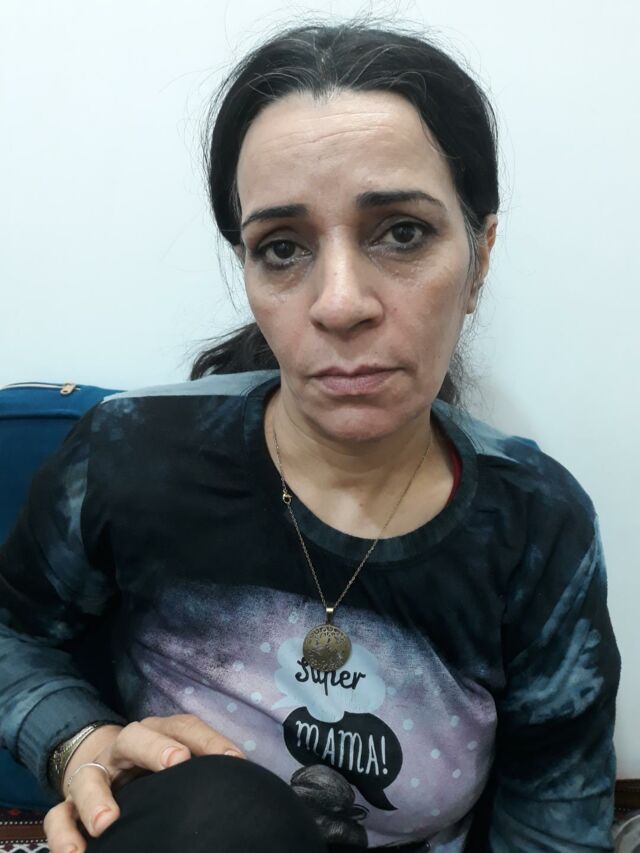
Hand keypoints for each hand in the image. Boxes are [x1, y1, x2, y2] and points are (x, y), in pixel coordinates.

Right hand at [43, 714, 245, 852]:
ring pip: (90, 777)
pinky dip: (63, 834)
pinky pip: (58, 815)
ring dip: (97, 799)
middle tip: (176, 762)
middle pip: (135, 737)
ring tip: (106, 824)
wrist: (99, 761)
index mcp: (156, 733)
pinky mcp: (69, 802)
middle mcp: (123, 748)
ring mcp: (93, 773)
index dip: (210, 740)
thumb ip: (201, 770)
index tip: (233, 760)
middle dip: (156, 748)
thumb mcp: (175, 759)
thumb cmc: (150, 767)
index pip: (184, 726)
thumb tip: (243, 786)